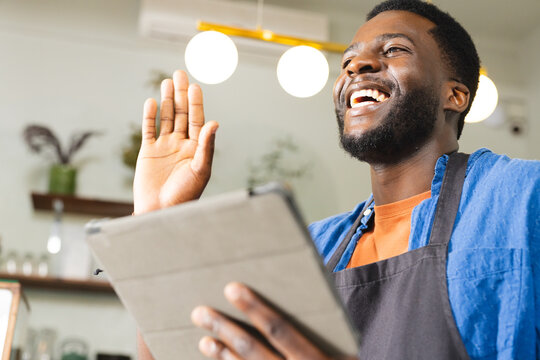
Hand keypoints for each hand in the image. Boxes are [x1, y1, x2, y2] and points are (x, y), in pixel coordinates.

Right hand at [133, 70, 218, 213]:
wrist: (161, 212)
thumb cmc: (185, 195)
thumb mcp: (200, 170)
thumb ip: (206, 146)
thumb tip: (215, 123)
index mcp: (196, 148)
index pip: (196, 120)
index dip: (195, 103)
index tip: (194, 86)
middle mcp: (181, 144)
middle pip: (180, 114)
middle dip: (180, 94)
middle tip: (180, 73)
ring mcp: (164, 147)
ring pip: (165, 118)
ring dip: (166, 100)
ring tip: (167, 81)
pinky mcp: (148, 152)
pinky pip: (149, 130)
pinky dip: (149, 116)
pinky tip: (151, 102)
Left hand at [192, 283, 355, 359]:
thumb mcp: (348, 351)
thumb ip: (329, 330)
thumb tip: (304, 293)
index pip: (280, 330)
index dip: (254, 308)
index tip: (231, 288)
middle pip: (252, 350)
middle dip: (224, 329)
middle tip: (200, 312)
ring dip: (222, 355)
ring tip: (204, 338)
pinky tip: (220, 359)